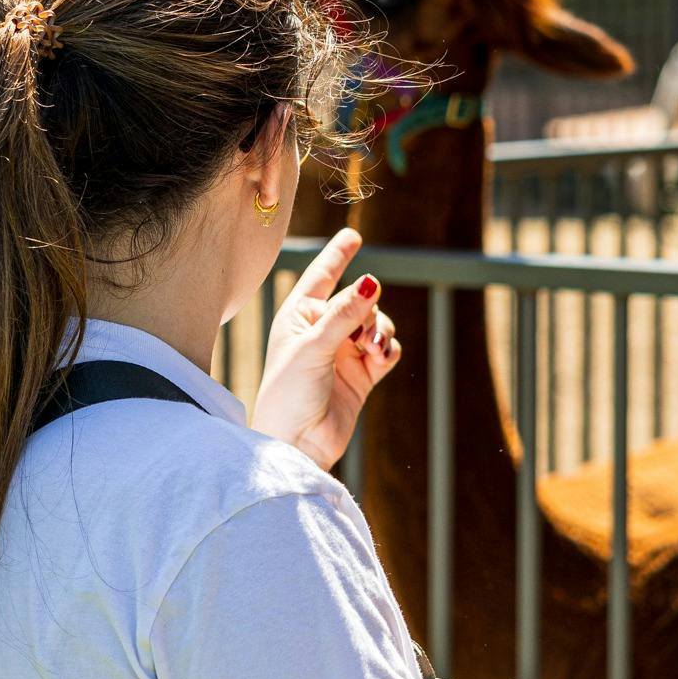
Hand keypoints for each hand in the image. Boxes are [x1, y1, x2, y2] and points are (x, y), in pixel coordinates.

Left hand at [250, 229, 400, 470]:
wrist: (297, 444)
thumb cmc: (289, 393)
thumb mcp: (314, 346)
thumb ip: (345, 313)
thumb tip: (373, 281)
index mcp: (298, 317)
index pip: (321, 276)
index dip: (338, 255)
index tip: (354, 234)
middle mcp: (321, 331)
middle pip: (358, 300)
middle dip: (366, 308)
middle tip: (360, 333)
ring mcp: (343, 353)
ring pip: (376, 323)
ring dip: (379, 330)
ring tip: (370, 349)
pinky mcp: (362, 376)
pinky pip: (386, 349)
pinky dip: (388, 349)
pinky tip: (380, 357)